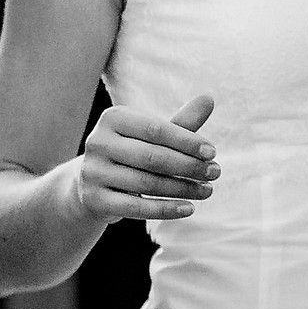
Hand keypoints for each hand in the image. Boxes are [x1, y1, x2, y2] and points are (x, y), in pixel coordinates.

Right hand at [77, 93, 218, 221]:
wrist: (92, 184)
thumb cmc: (131, 154)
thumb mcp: (151, 137)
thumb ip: (180, 122)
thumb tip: (209, 99)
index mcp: (112, 118)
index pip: (155, 129)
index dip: (186, 141)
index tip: (212, 153)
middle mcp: (98, 142)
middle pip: (152, 157)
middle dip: (188, 166)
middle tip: (215, 173)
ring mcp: (93, 172)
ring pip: (146, 183)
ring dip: (183, 188)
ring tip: (208, 191)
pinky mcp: (94, 199)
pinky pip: (136, 207)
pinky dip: (166, 209)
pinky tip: (189, 209)